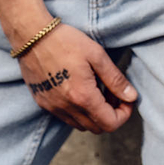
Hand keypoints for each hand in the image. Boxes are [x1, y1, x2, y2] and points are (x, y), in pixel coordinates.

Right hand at [18, 23, 136, 133]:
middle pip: (97, 128)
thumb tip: (132, 97)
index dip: (124, 114)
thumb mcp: (96, 55)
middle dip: (110, 114)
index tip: (127, 99)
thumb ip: (115, 79)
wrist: (31, 36)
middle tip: (113, 93)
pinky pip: (65, 117)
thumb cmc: (65, 41)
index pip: (110, 124)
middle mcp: (67, 108)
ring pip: (81, 125)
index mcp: (83, 97)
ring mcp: (53, 107)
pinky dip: (78, 110)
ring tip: (97, 90)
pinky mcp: (43, 102)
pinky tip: (79, 89)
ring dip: (94, 114)